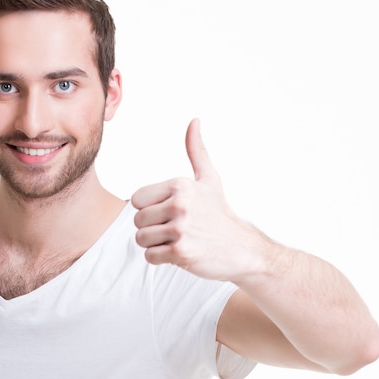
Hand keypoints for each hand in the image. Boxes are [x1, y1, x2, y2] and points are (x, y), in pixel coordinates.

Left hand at [131, 118, 263, 280]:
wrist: (243, 250)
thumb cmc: (219, 214)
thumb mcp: (209, 179)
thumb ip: (196, 151)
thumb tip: (194, 121)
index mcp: (180, 185)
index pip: (136, 199)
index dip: (149, 209)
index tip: (169, 213)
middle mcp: (180, 204)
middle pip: (137, 220)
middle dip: (152, 228)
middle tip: (175, 229)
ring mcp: (181, 229)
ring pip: (141, 238)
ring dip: (155, 244)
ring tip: (176, 240)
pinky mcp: (181, 252)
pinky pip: (150, 256)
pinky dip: (160, 258)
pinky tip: (179, 253)